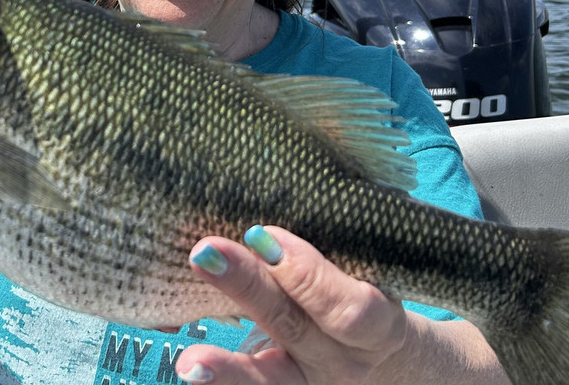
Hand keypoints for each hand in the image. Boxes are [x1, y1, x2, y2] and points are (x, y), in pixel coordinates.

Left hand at [178, 226, 407, 384]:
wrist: (377, 352)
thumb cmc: (359, 287)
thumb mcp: (362, 270)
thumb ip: (327, 246)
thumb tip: (266, 201)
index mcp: (379, 324)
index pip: (349, 306)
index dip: (306, 273)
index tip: (262, 234)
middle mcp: (348, 361)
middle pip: (297, 327)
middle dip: (249, 287)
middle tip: (206, 251)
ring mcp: (315, 382)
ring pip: (271, 375)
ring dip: (227, 363)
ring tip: (189, 358)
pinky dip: (221, 378)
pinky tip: (190, 370)